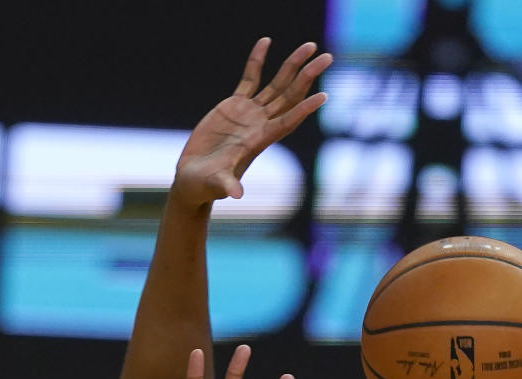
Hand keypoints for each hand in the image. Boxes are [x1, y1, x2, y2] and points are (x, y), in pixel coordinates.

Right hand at [174, 38, 331, 209]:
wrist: (194, 179)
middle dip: (308, 76)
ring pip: (277, 85)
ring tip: (310, 46)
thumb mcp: (216, 184)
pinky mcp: (235, 106)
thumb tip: (236, 195)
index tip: (322, 96)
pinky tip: (266, 41)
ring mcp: (249, 113)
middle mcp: (259, 124)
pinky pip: (250, 78)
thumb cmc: (205, 186)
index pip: (286, 121)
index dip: (303, 109)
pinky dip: (257, 61)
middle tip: (327, 57)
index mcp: (258, 141)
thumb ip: (226, 186)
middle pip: (290, 96)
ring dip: (293, 65)